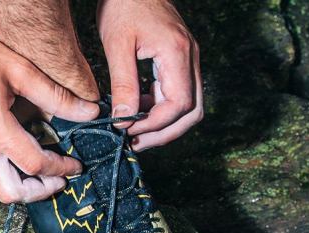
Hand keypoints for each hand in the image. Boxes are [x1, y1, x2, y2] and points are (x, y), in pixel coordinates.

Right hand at [0, 23, 99, 202]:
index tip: (73, 166)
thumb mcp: (20, 69)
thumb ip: (56, 96)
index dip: (60, 169)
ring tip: (32, 175)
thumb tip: (89, 112)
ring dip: (14, 190)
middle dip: (38, 191)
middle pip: (9, 192)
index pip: (33, 164)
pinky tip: (9, 161)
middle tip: (55, 179)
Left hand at [98, 0, 202, 149]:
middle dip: (164, 133)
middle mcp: (190, 58)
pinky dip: (160, 110)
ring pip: (188, 106)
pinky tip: (136, 112)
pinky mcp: (178, 60)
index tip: (127, 129)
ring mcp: (187, 59)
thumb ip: (123, 83)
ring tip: (133, 133)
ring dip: (163, 125)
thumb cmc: (122, 5)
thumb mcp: (116, 45)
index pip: (179, 104)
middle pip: (192, 112)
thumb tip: (124, 119)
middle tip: (134, 143)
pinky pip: (178, 94)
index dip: (154, 124)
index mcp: (177, 53)